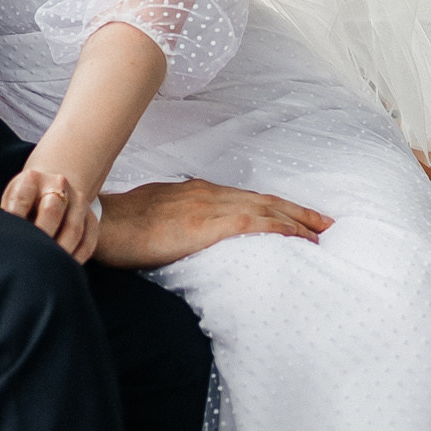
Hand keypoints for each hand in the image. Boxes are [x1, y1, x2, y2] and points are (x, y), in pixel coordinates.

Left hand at [0, 165, 100, 261]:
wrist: (53, 186)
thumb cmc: (27, 199)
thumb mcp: (12, 199)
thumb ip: (8, 218)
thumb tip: (2, 244)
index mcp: (32, 179)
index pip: (22, 198)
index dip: (15, 219)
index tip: (11, 239)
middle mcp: (58, 185)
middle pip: (52, 210)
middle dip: (42, 237)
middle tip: (31, 258)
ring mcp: (78, 201)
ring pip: (73, 229)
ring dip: (61, 252)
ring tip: (48, 268)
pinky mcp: (92, 217)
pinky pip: (88, 241)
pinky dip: (77, 257)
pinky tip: (65, 266)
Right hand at [93, 178, 332, 268]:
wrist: (103, 221)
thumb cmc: (121, 224)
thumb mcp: (156, 213)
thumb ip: (178, 218)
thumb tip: (189, 231)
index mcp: (196, 192)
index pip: (247, 198)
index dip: (276, 207)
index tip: (299, 216)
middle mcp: (208, 194)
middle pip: (264, 201)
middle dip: (297, 212)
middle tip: (327, 223)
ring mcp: (208, 207)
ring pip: (265, 210)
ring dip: (297, 220)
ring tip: (322, 234)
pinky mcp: (206, 225)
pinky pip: (253, 224)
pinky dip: (279, 228)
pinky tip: (298, 238)